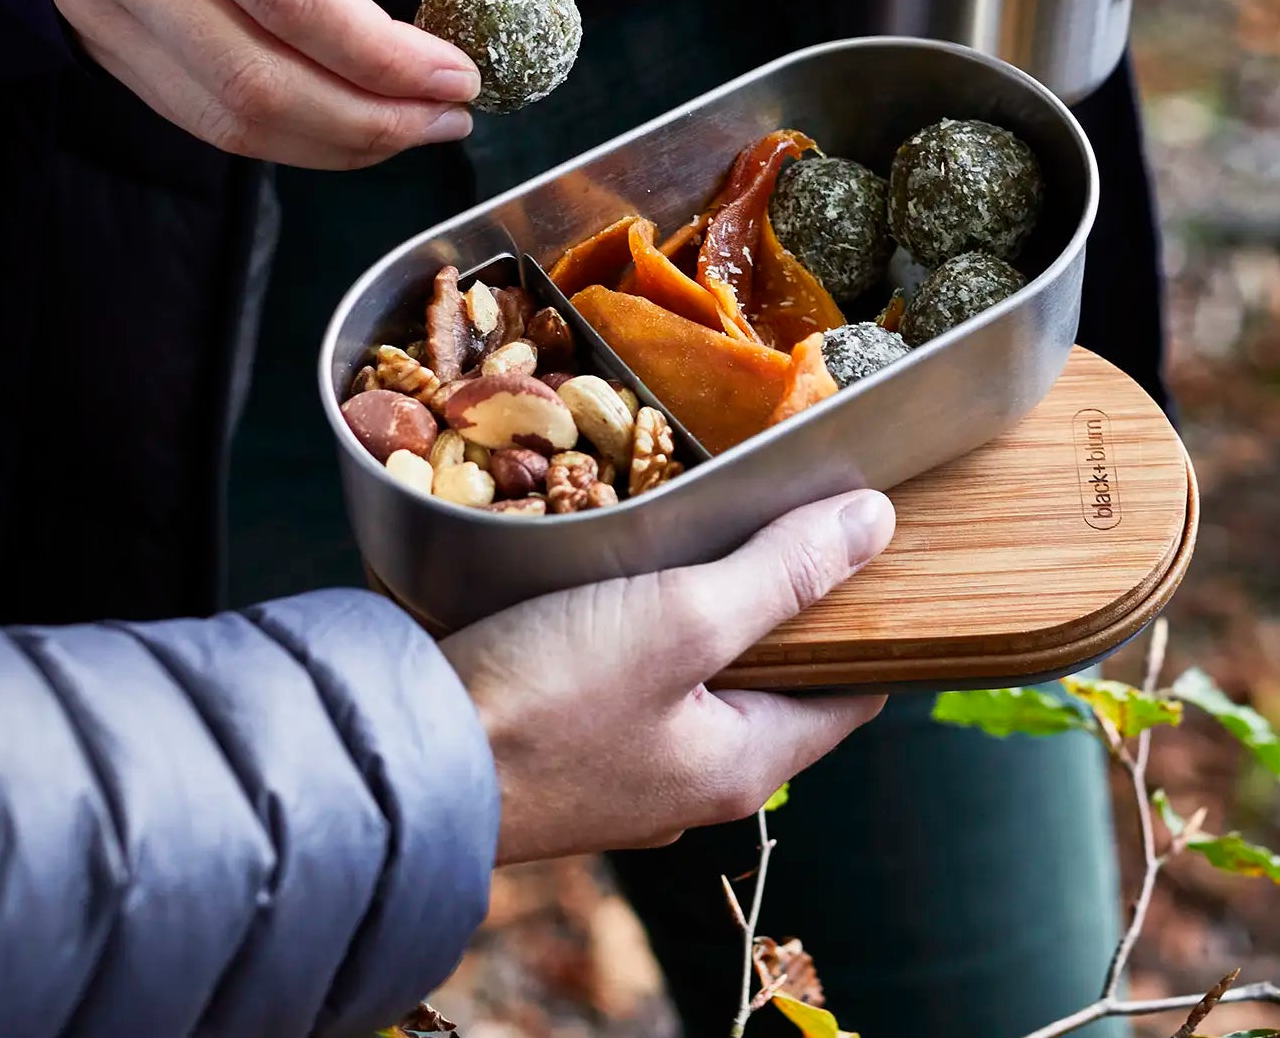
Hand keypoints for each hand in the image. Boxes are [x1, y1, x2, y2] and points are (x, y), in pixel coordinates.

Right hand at [46, 0, 486, 165]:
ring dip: (335, 141)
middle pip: (251, 77)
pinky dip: (288, 137)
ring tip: (413, 126)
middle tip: (450, 118)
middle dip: (368, 117)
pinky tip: (349, 121)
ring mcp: (88, 0)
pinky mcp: (92, 40)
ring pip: (224, 118)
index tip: (461, 74)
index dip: (380, 52)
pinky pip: (200, 120)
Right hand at [442, 488, 894, 862]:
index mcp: (743, 764)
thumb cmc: (549, 698)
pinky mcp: (561, 744)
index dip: (869, 612)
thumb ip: (779, 573)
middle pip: (770, 678)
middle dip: (777, 597)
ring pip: (693, 673)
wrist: (403, 758)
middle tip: (778, 503)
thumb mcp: (681, 618)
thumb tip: (876, 524)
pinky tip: (609, 568)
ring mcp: (622, 767)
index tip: (872, 536)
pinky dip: (635, 622)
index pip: (850, 689)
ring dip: (698, 603)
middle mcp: (690, 777)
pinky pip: (626, 675)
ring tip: (693, 520)